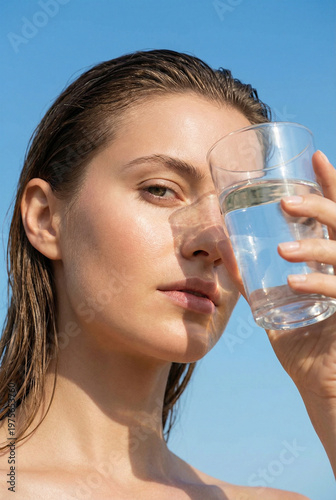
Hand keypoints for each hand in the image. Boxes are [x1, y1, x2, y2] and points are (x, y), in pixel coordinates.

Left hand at [266, 150, 335, 474]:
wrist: (322, 383)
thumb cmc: (301, 342)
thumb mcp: (278, 307)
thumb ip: (258, 284)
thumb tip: (228, 264)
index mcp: (331, 260)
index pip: (335, 214)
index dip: (330, 184)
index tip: (316, 156)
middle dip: (321, 205)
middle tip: (287, 201)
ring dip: (314, 246)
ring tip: (283, 249)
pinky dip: (317, 283)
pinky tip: (293, 282)